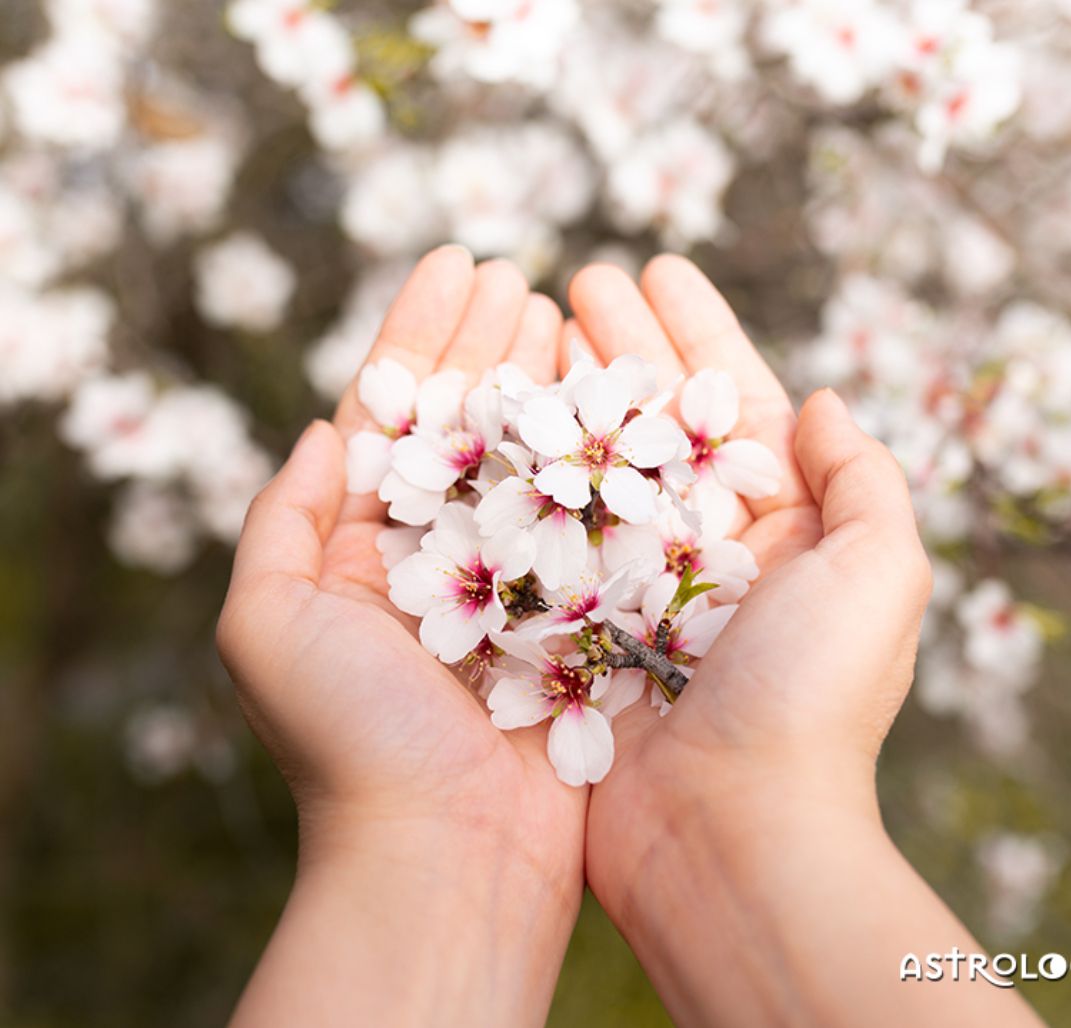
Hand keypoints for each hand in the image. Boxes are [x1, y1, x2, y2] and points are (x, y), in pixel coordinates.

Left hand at [217, 246, 581, 1025]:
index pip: (397, 414)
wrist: (448, 850)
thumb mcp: (267, 622)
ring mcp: (518, 578)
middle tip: (516, 274)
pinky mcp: (580, 610)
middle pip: (470, 422)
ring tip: (564, 307)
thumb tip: (320, 428)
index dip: (422, 334)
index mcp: (368, 546)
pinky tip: (616, 392)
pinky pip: (594, 516)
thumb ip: (282, 518)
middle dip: (490, 342)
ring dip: (546, 379)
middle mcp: (444, 553)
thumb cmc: (348, 740)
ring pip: (535, 456)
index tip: (455, 264)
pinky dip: (602, 453)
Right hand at [567, 256, 1039, 1026]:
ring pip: (594, 466)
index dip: (697, 330)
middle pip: (657, 421)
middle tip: (578, 279)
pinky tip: (491, 419)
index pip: (735, 401)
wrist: (727, 836)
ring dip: (566, 393)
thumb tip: (823, 401)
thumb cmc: (809, 702)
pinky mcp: (574, 628)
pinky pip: (544, 533)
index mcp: (783, 531)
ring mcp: (635, 587)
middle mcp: (706, 551)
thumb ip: (865, 479)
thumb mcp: (880, 574)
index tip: (657, 267)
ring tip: (527, 322)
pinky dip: (522, 474)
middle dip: (620, 345)